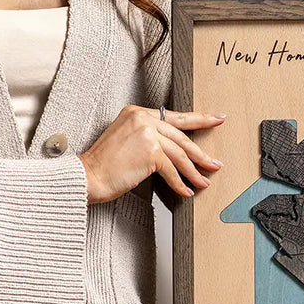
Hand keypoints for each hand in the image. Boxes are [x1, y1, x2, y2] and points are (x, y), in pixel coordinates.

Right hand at [78, 106, 224, 203]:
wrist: (87, 176)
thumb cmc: (104, 164)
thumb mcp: (126, 139)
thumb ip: (148, 136)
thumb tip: (175, 148)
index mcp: (137, 112)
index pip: (174, 116)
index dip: (199, 119)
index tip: (217, 119)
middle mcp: (142, 118)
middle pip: (181, 136)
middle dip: (201, 153)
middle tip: (215, 162)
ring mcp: (147, 134)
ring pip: (180, 154)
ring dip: (194, 172)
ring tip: (204, 181)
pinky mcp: (150, 152)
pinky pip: (172, 170)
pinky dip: (180, 183)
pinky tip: (186, 191)